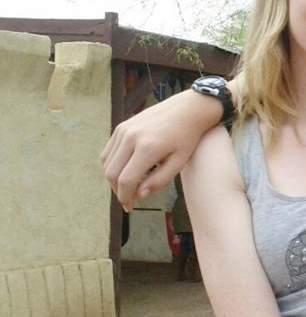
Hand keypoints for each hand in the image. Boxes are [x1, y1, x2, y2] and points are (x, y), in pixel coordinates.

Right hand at [100, 88, 219, 208]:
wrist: (187, 109)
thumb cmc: (187, 137)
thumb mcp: (179, 162)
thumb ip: (159, 180)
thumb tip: (139, 195)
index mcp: (147, 148)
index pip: (125, 180)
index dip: (125, 197)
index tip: (131, 207)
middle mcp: (131, 137)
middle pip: (112, 173)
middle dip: (118, 191)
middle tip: (129, 200)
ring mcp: (124, 130)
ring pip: (107, 163)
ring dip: (114, 179)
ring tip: (129, 187)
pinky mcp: (122, 126)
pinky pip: (109, 151)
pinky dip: (113, 165)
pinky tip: (126, 171)